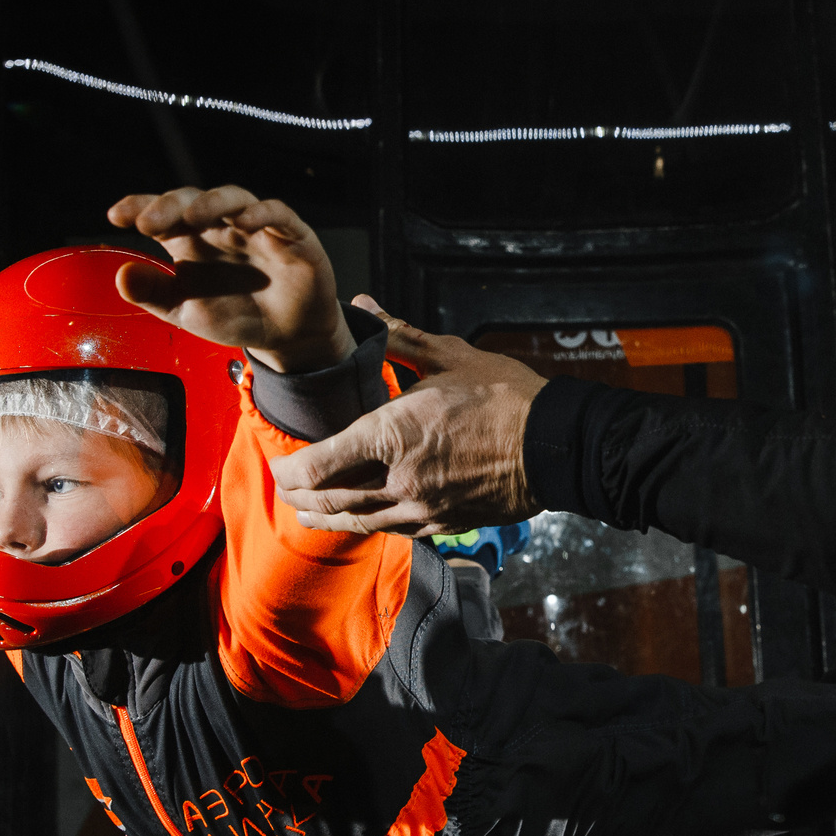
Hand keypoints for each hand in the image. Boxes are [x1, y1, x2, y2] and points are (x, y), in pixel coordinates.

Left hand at [106, 188, 354, 373]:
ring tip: (192, 217)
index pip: (162, 214)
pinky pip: (277, 213)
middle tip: (148, 222)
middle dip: (169, 206)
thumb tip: (121, 275)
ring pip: (233, 197)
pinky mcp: (291, 234)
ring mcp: (255, 228)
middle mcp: (220, 227)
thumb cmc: (235, 316)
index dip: (139, 207)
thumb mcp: (186, 311)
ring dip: (211, 203)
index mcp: (190, 240)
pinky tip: (245, 223)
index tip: (116, 216)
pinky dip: (262, 213)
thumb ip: (153, 294)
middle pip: (192, 200)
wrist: (286, 337)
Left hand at [267, 305, 545, 534]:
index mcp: (392, 434)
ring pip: (358, 523)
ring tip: (308, 514)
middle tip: (285, 490)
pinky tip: (361, 520)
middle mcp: (399, 479)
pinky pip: (393, 530)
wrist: (556, 445)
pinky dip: (367, 525)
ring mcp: (422, 507)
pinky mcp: (444, 523)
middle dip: (300, 497)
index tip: (279, 467)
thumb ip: (397, 336)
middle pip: (330, 499)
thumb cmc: (505, 397)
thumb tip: (362, 304)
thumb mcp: (448, 356)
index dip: (289, 471)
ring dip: (327, 518)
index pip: (319, 464)